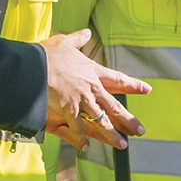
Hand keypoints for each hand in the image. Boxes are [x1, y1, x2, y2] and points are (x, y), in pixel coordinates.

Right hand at [41, 29, 151, 151]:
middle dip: (128, 119)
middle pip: (115, 106)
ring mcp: (82, 101)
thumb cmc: (47, 55)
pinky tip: (86, 147)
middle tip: (140, 130)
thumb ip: (78, 39)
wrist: (33, 68)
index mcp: (93, 72)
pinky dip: (81, 138)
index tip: (147, 89)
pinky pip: (78, 128)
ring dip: (112, 134)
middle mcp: (92, 88)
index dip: (133, 85)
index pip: (118, 80)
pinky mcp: (69, 111)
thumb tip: (86, 32)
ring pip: (102, 121)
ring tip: (122, 144)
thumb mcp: (64, 42)